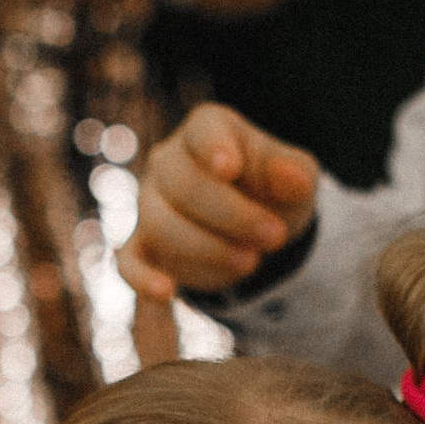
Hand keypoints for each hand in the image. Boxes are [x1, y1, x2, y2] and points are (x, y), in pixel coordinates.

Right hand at [118, 102, 318, 301]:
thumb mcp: (296, 177)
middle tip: (275, 237)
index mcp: (206, 130)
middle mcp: (168, 162)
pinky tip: (166, 292)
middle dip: (231, 215)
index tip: (231, 169)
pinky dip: (143, 278)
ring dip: (207, 248)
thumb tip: (292, 178)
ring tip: (251, 263)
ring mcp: (150, 205)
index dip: (213, 149)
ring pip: (160, 225)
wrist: (257, 231)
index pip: (202, 132)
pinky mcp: (142, 247)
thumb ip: (293, 172)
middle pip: (182, 185)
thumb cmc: (274, 192)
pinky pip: (128, 262)